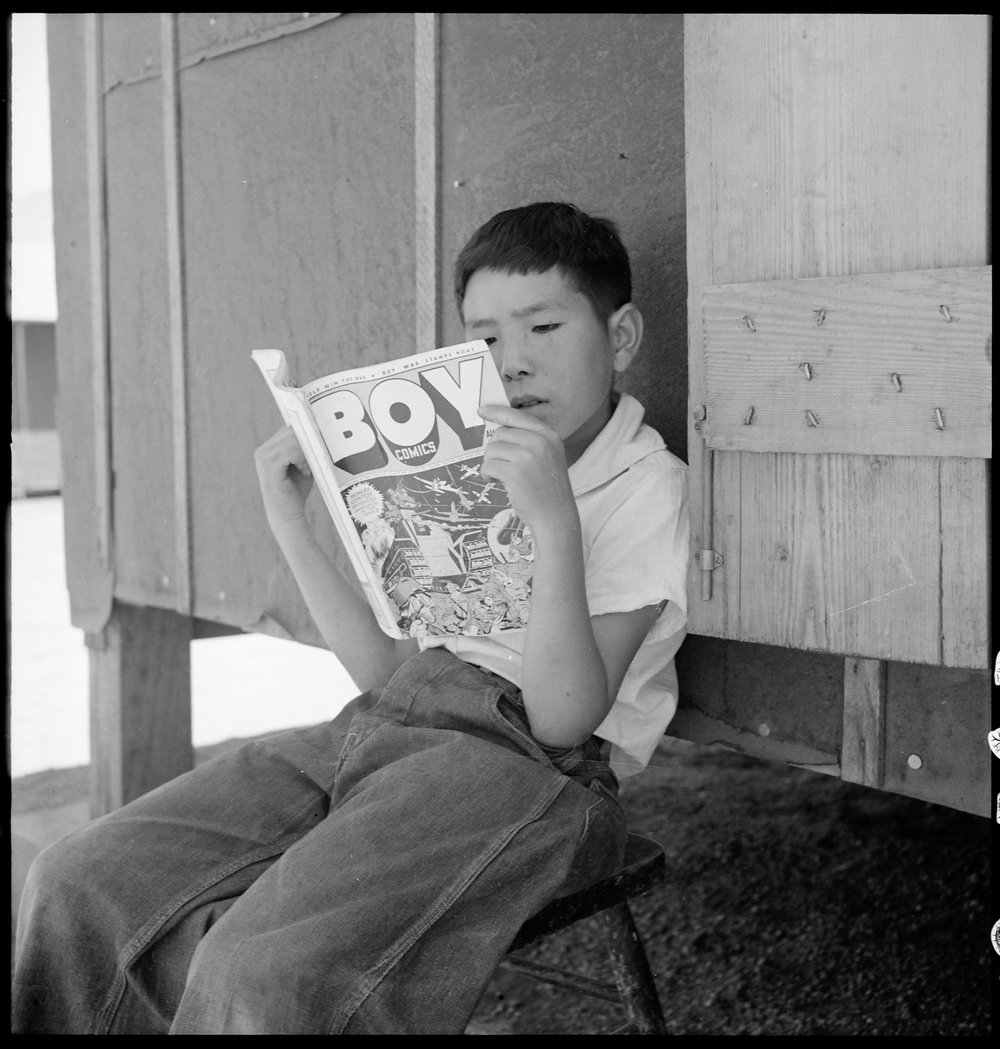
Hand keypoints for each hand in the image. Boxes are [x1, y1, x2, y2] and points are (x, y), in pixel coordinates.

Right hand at [254, 425, 313, 531]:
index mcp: (268, 449)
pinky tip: (303, 471)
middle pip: (291, 431)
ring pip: (293, 439)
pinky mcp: (269, 466)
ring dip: (305, 454)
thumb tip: (314, 431)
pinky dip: (302, 460)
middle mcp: (263, 451)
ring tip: (305, 469)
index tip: (314, 448)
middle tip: (310, 463)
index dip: (305, 436)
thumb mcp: (302, 465)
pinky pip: (291, 451)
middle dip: (306, 444)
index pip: (289, 429)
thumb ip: (304, 449)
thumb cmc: (295, 491)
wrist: (287, 515)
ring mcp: (264, 458)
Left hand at [478, 404, 578, 539]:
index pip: (518, 417)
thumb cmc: (547, 491)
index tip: (482, 410)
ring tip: (500, 477)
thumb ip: (528, 442)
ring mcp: (528, 457)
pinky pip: (488, 466)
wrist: (556, 517)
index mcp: (549, 436)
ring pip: (492, 449)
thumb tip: (498, 431)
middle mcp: (540, 442)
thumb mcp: (546, 458)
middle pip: (500, 434)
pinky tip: (496, 483)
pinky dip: (487, 475)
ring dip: (490, 464)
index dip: (497, 412)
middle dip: (494, 451)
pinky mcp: (515, 472)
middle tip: (500, 467)